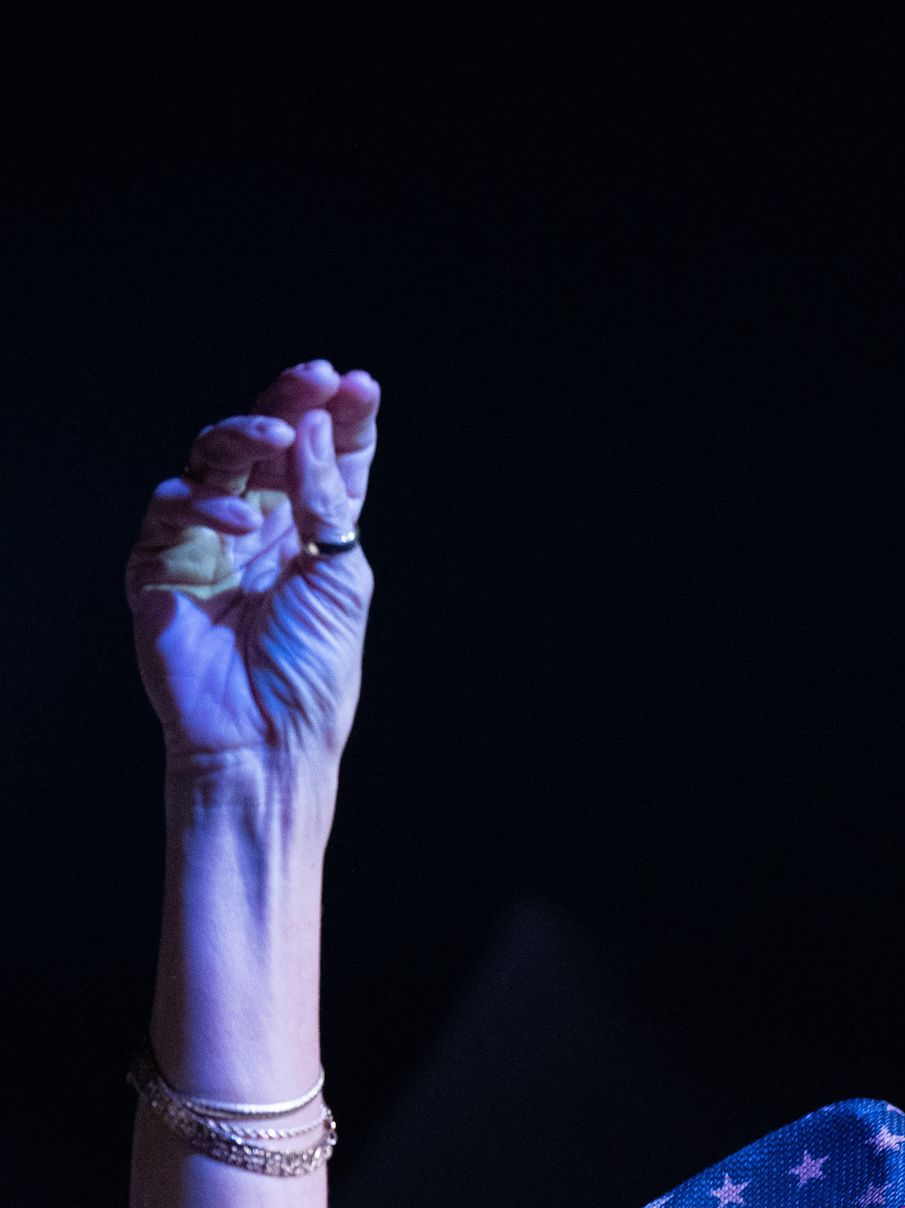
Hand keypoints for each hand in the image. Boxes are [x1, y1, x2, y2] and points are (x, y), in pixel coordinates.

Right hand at [126, 360, 378, 769]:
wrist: (266, 742)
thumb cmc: (311, 674)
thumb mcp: (342, 579)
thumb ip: (330, 502)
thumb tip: (317, 427)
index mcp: (308, 533)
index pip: (321, 457)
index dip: (337, 418)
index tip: (355, 384)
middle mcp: (257, 527)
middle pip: (266, 443)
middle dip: (289, 404)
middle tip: (314, 378)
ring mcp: (205, 540)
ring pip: (214, 457)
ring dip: (247, 436)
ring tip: (280, 438)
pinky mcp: (160, 562)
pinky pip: (172, 505)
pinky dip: (206, 503)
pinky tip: (241, 522)